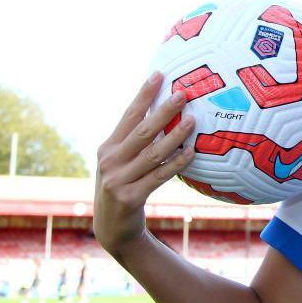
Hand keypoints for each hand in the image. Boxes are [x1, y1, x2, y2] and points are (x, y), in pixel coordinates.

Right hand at [94, 73, 194, 256]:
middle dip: (163, 111)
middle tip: (183, 94)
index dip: (144, 95)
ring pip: (153, 153)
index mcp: (108, 147)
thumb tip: (161, 111)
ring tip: (193, 121)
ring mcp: (118, 180)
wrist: (112, 228)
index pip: (128, 116)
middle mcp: (110, 160)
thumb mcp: (121, 161)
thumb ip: (134, 141)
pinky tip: (191, 152)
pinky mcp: (130, 198)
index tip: (159, 74)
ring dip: (175, 136)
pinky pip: (159, 176)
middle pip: (142, 131)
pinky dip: (176, 163)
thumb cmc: (124, 185)